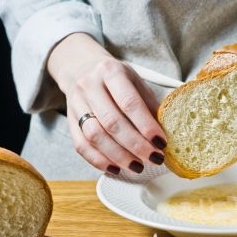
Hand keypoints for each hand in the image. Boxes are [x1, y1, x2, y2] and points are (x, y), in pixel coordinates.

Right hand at [48, 33, 166, 174]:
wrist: (82, 68)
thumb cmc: (117, 79)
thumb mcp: (136, 82)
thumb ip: (149, 105)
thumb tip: (167, 134)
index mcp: (111, 72)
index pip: (129, 103)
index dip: (146, 126)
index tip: (161, 142)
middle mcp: (90, 85)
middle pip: (112, 122)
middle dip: (136, 145)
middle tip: (153, 158)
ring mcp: (76, 103)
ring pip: (95, 136)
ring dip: (118, 156)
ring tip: (137, 166)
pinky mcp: (69, 120)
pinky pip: (81, 145)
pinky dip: (99, 161)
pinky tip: (116, 168)